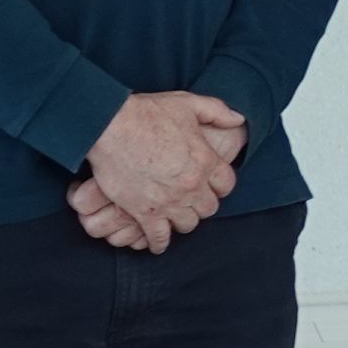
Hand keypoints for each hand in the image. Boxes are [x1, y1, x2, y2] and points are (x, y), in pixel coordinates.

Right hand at [76, 91, 242, 252]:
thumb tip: (239, 119)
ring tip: (176, 216)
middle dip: (202, 204)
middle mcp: (192, 185)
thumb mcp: (188, 103)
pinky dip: (159, 242)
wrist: (108, 125)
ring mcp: (169, 201)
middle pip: (209, 207)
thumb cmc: (146, 113)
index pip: (226, 184)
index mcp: (206, 161)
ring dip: (183, 220)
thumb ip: (218, 111)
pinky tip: (157, 243)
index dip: (219, 185)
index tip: (211, 185)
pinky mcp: (144, 211)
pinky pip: (158, 236)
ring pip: (188, 223)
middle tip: (191, 200)